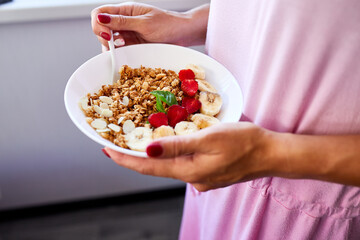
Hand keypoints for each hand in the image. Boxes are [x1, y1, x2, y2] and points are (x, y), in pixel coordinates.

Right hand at [91, 3, 208, 49]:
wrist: (183, 35)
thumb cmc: (168, 24)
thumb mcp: (144, 23)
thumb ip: (122, 22)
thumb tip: (101, 18)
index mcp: (125, 11)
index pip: (99, 13)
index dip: (98, 24)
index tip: (107, 36)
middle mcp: (123, 21)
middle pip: (101, 28)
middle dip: (104, 38)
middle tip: (118, 44)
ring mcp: (127, 34)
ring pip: (108, 41)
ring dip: (111, 47)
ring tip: (123, 49)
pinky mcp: (132, 45)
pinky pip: (119, 50)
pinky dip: (118, 54)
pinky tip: (125, 55)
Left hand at [103, 122, 278, 191]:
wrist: (269, 154)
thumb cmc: (243, 142)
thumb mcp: (209, 138)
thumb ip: (178, 145)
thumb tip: (148, 150)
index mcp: (189, 170)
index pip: (149, 167)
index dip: (126, 159)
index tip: (108, 151)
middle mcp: (192, 178)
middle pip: (156, 169)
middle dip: (135, 158)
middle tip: (117, 145)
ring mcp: (201, 177)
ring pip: (169, 167)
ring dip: (152, 157)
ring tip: (136, 144)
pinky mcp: (208, 173)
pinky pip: (182, 165)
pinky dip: (170, 156)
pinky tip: (167, 148)